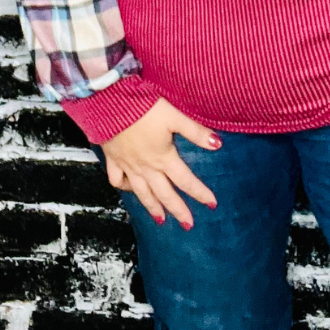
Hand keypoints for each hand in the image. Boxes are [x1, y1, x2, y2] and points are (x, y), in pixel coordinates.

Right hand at [101, 97, 221, 230]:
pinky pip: (117, 180)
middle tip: (188, 225)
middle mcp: (146, 167)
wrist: (111, 104)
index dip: (200, 193)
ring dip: (152, 207)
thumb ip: (195, 132)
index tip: (212, 204)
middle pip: (165, 193)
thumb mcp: (175, 116)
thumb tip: (218, 144)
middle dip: (178, 210)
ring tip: (160, 219)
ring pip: (141, 192)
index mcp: (163, 158)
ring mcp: (127, 165)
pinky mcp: (113, 159)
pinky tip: (128, 189)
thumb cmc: (145, 109)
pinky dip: (123, 187)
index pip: (186, 180)